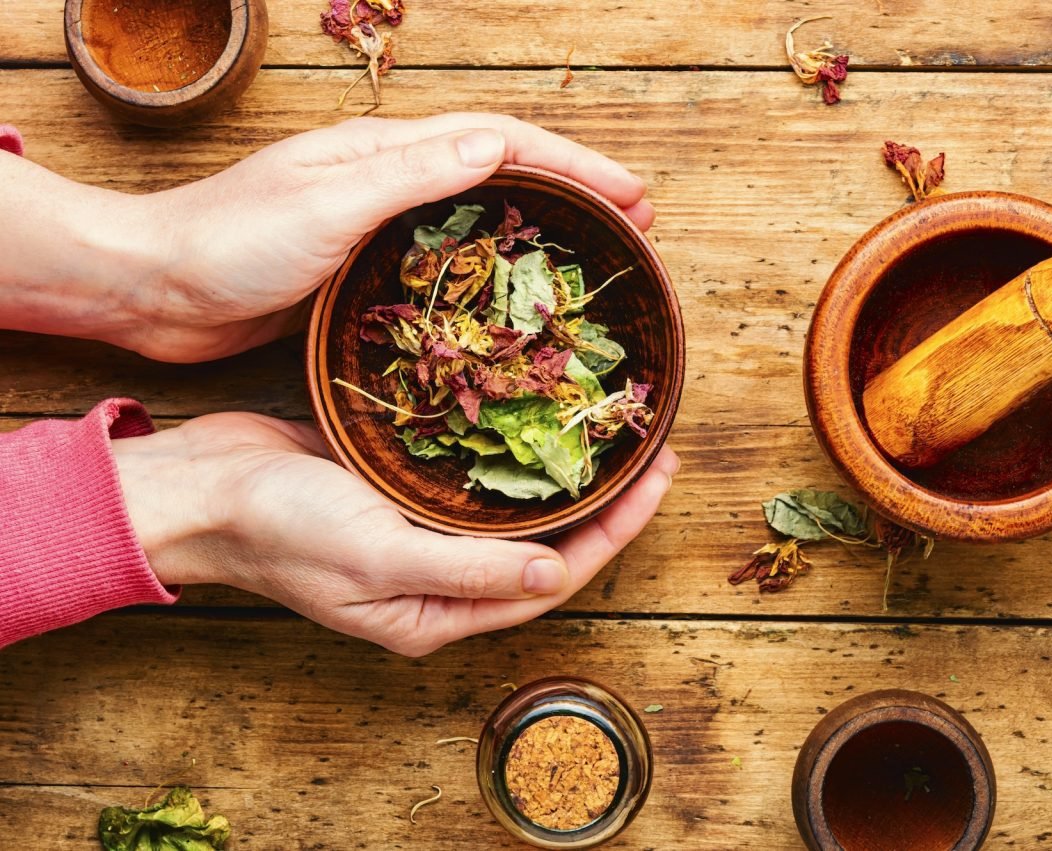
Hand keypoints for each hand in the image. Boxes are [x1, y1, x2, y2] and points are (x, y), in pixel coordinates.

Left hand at [0, 115, 651, 362]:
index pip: (501, 141)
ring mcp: (373, 221)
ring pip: (477, 214)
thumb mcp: (328, 204)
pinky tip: (506, 297)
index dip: (573, 164)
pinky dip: (489, 267)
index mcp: (385, 151)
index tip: (632, 194)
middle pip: (500, 170)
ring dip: (538, 227)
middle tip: (630, 224)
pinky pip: (443, 258)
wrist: (151, 287)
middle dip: (571, 189)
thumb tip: (499, 146)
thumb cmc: (229, 243)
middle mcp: (386, 177)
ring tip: (587, 256)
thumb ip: (413, 175)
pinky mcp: (358, 266)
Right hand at [111, 413, 677, 655]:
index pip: (551, 580)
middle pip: (543, 545)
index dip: (612, 533)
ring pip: (513, 509)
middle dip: (603, 503)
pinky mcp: (401, 490)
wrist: (203, 487)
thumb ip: (470, 571)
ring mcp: (421, 533)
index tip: (658, 480)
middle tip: (652, 449)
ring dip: (561, 474)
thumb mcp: (379, 558)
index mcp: (438, 613)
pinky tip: (539, 415)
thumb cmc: (281, 529)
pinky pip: (474, 475)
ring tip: (610, 431)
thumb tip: (557, 575)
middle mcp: (439, 580)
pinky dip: (512, 449)